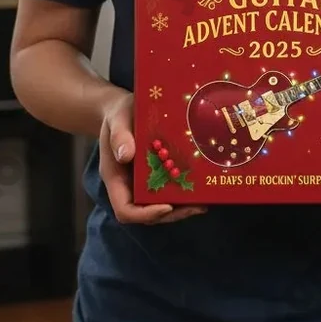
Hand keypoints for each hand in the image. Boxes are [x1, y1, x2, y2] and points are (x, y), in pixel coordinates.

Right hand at [99, 89, 206, 223]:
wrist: (127, 107)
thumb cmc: (118, 114)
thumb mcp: (116, 119)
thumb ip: (119, 136)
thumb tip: (125, 155)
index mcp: (116, 179)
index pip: (125, 210)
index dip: (145, 214)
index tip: (166, 206)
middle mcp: (130, 185)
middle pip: (148, 212)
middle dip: (172, 213)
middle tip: (196, 207)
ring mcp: (145, 181)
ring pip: (162, 203)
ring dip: (182, 206)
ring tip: (204, 201)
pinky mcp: (158, 172)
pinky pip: (170, 186)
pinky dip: (184, 189)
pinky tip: (202, 184)